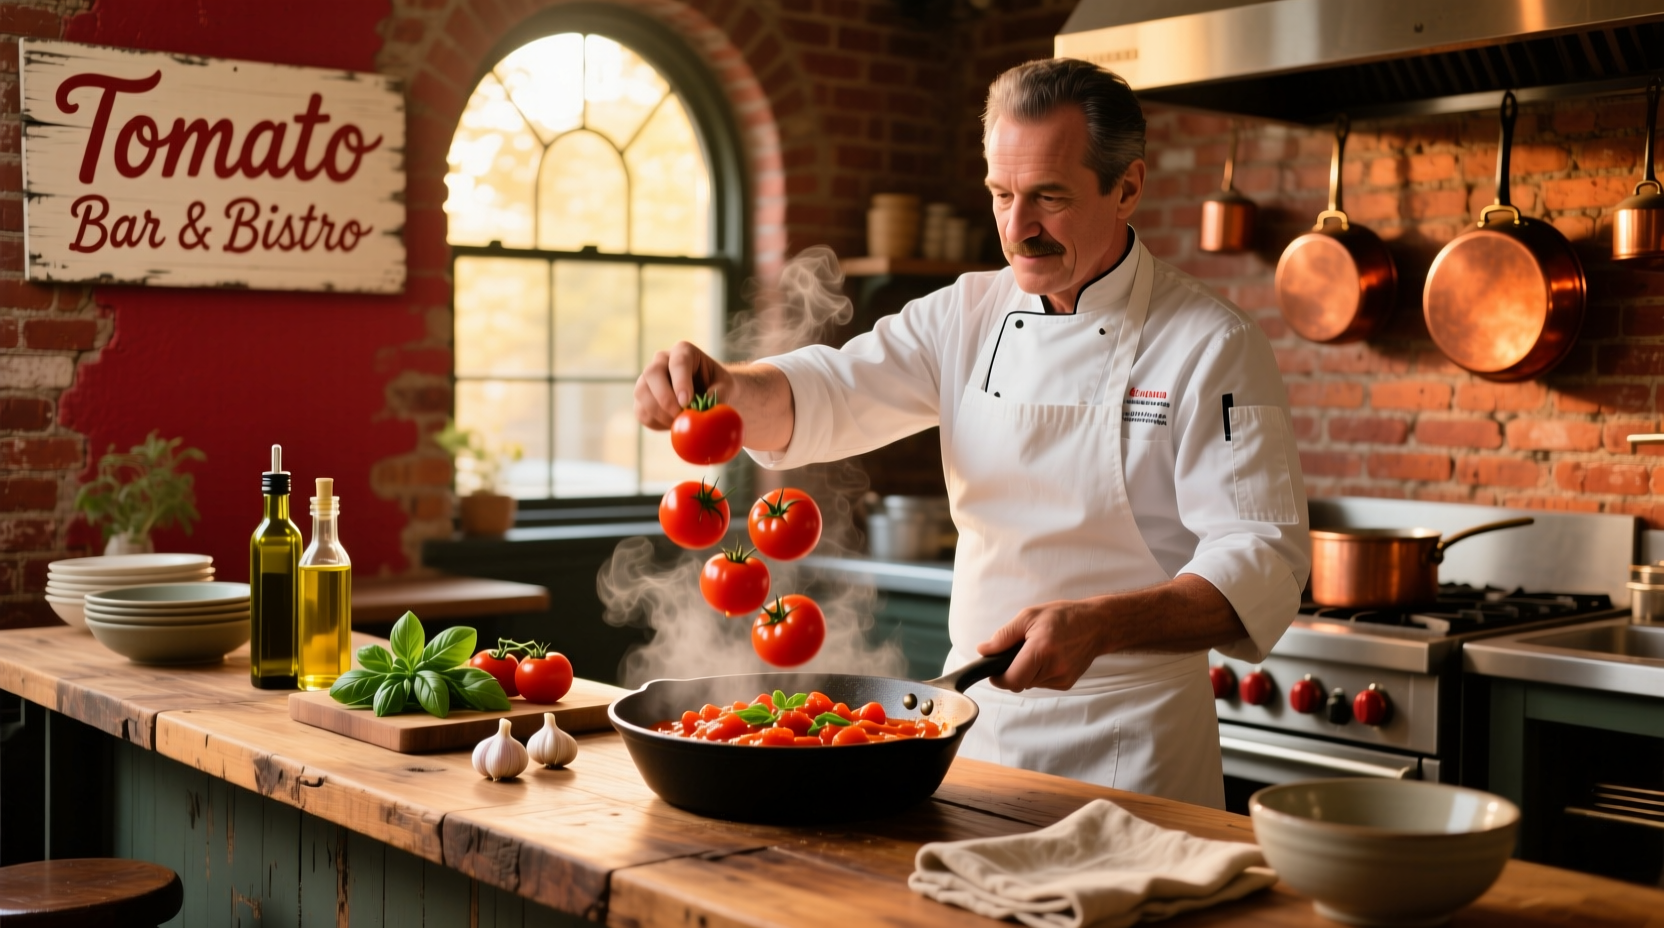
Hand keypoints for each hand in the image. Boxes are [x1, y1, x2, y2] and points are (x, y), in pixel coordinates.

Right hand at [635, 341, 731, 429]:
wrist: (710, 396)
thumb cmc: (720, 387)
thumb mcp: (726, 388)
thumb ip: (718, 396)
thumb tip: (703, 412)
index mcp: (683, 351)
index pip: (678, 362)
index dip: (680, 382)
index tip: (686, 402)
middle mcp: (662, 361)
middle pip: (652, 373)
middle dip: (665, 398)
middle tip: (680, 416)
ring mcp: (649, 378)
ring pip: (641, 392)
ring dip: (659, 413)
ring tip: (679, 423)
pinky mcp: (643, 398)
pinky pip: (641, 411)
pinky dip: (655, 422)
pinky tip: (672, 426)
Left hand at [975, 598, 1106, 691]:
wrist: (1096, 625)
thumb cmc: (1063, 617)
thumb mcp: (1028, 617)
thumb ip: (1004, 636)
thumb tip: (984, 650)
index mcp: (1041, 651)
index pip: (1012, 680)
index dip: (999, 679)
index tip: (994, 671)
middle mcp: (1054, 668)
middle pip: (1020, 683)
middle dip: (1013, 672)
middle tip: (1018, 653)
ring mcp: (1062, 678)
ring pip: (1031, 684)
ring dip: (1027, 672)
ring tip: (1037, 651)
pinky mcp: (1067, 683)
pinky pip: (1043, 683)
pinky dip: (1040, 673)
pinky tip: (1048, 658)